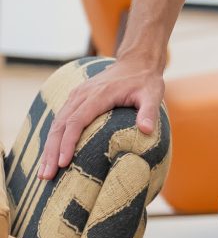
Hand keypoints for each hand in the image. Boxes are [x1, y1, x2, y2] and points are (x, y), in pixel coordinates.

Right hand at [37, 54, 164, 179]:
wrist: (136, 62)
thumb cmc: (145, 81)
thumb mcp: (153, 94)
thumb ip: (149, 111)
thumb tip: (146, 130)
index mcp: (99, 94)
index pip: (77, 121)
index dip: (68, 142)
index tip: (63, 163)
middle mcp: (82, 94)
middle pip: (60, 124)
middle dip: (52, 151)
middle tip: (46, 176)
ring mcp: (76, 95)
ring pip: (56, 123)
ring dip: (49, 147)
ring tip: (44, 172)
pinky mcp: (75, 99)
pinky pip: (60, 120)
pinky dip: (54, 139)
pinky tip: (51, 156)